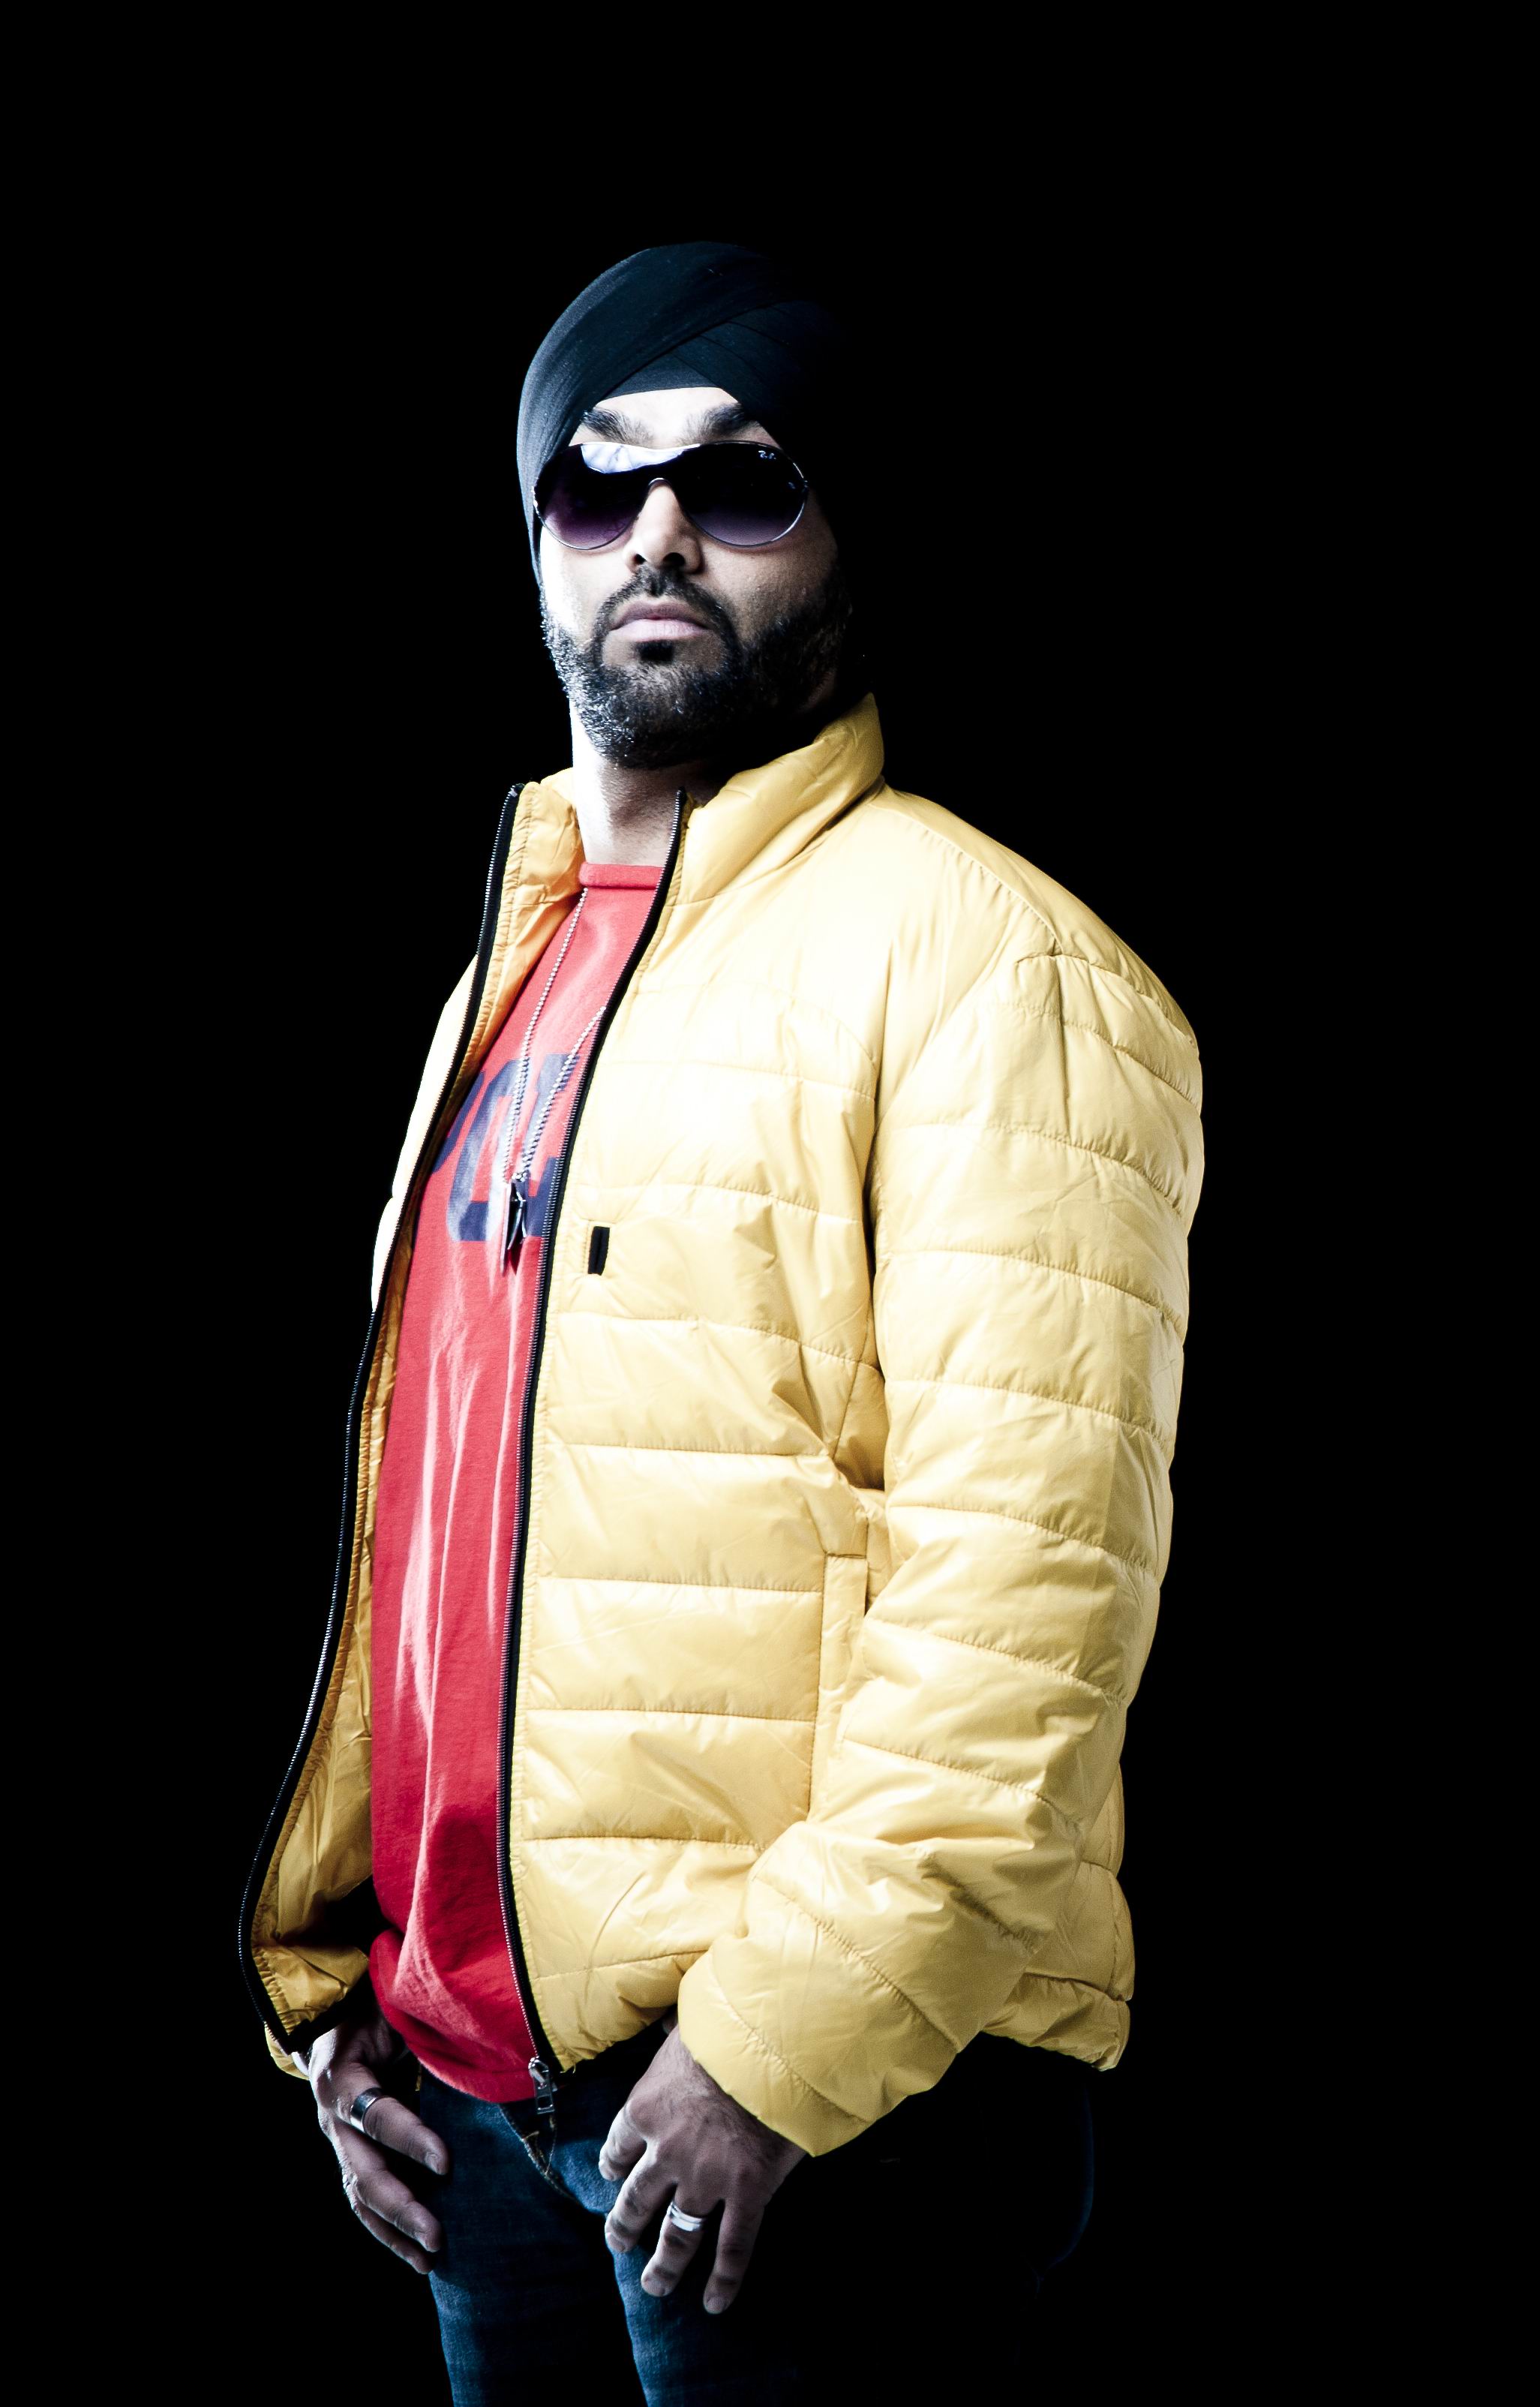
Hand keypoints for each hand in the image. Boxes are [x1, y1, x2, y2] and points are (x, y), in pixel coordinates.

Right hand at [300, 1980, 450, 2274]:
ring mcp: (341, 2143)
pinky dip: (390, 2230)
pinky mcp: (353, 2158)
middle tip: (437, 2234)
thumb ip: (423, 2027)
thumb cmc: (376, 2012)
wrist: (336, 2022)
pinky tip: (418, 2256)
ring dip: (395, 2230)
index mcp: (342, 2076)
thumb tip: (481, 2038)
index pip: (375, 2114)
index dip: (408, 2138)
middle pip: (362, 2171)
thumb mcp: (394, 2010)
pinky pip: (366, 2201)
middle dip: (401, 2206)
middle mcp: (334, 2118)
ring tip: (430, 2258)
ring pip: (361, 2196)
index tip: (445, 2161)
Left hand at [598, 2025, 806, 2314]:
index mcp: (644, 2108)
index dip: (614, 2165)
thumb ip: (671, 2036)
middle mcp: (666, 2152)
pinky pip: (733, 2246)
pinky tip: (715, 2302)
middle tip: (619, 2245)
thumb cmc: (727, 2028)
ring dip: (664, 2263)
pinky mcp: (747, 2193)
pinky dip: (724, 2278)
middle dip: (625, 2226)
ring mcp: (705, 2178)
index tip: (612, 2176)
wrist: (769, 2047)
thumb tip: (667, 2020)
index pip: (618, 2146)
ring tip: (655, 2285)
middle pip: (637, 2198)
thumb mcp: (683, 2027)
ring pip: (677, 2233)